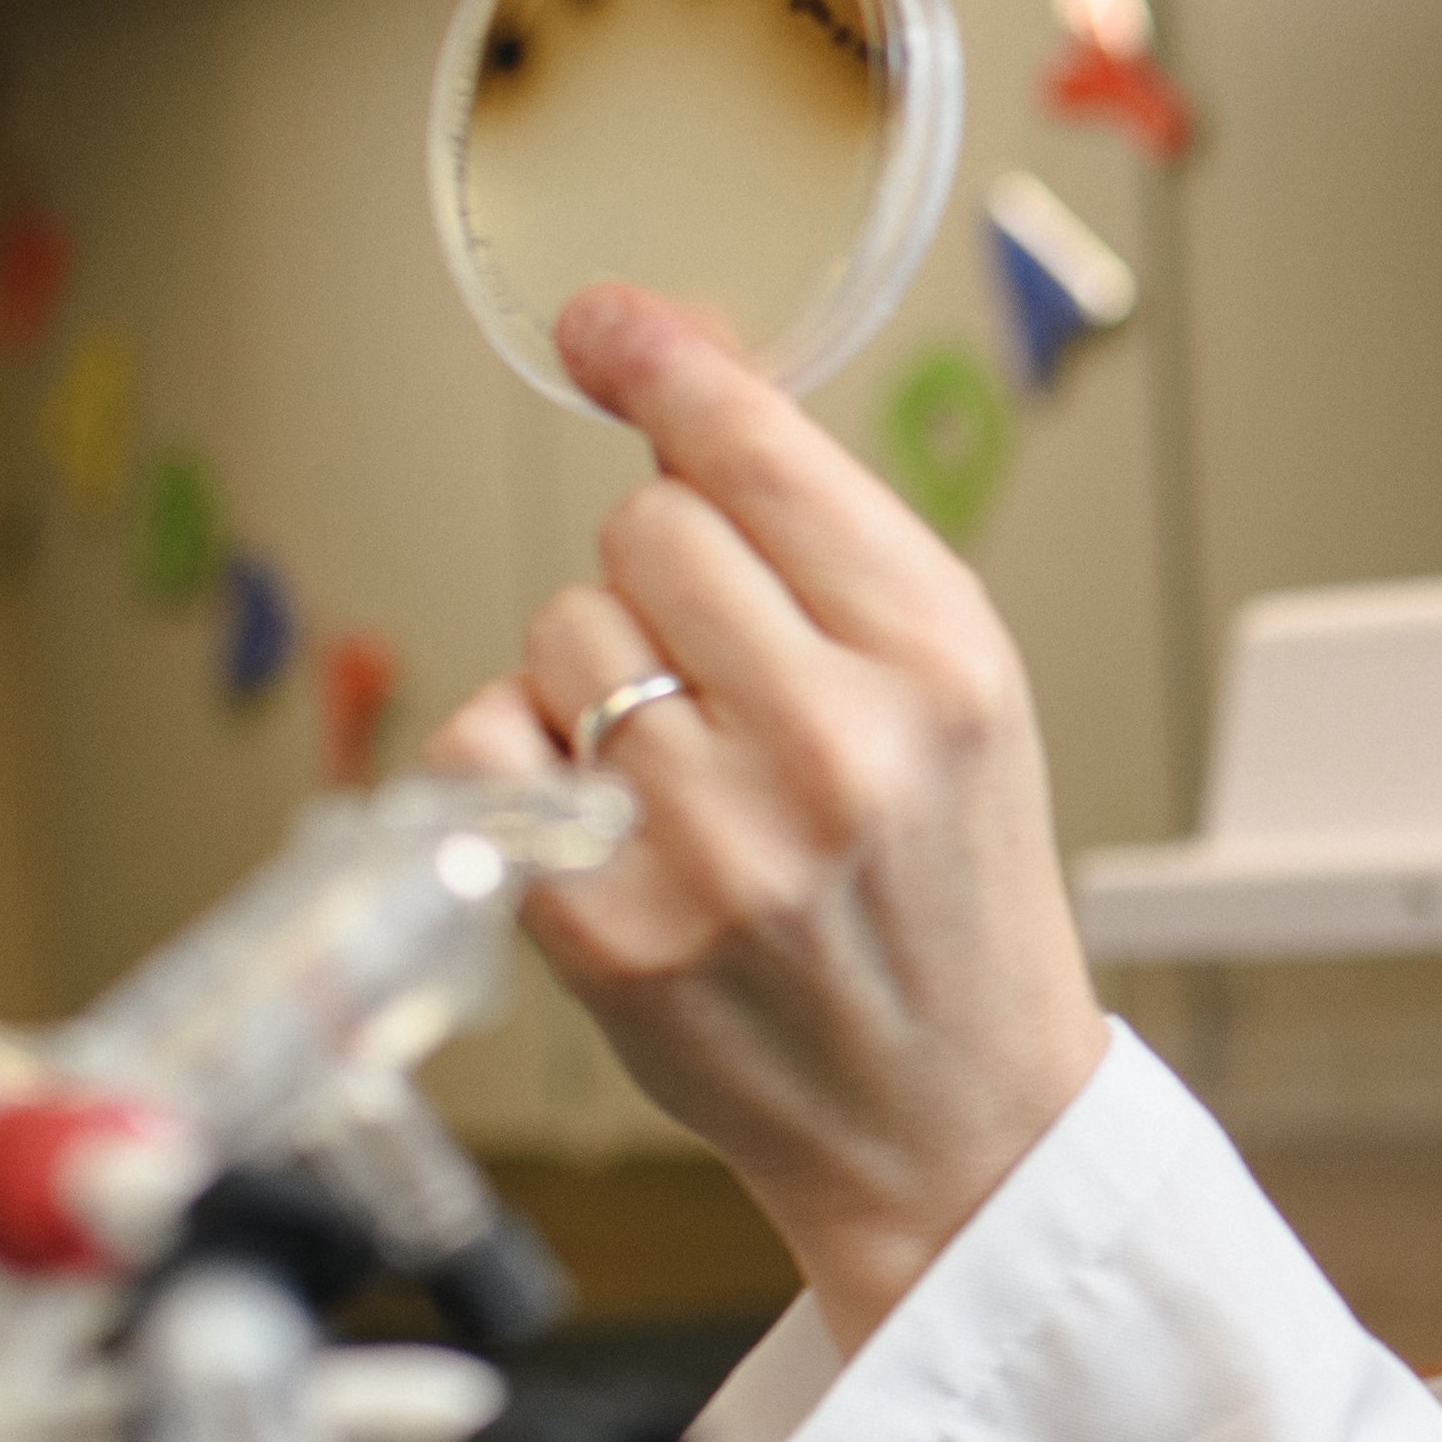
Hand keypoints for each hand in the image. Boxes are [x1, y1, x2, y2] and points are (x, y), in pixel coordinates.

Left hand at [420, 287, 1109, 1343]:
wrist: (950, 1117)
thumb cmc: (946, 890)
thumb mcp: (955, 688)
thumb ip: (820, 533)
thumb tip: (657, 356)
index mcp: (936, 664)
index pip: (754, 455)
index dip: (664, 367)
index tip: (604, 324)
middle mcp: (831, 748)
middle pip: (643, 530)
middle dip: (666, 581)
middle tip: (729, 683)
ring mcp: (710, 846)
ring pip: (562, 633)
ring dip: (599, 680)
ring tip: (691, 776)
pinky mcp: (607, 928)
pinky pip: (486, 743)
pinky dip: (525, 762)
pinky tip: (609, 819)